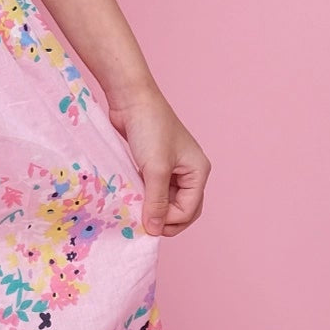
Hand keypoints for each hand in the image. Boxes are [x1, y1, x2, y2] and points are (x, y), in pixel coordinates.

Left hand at [107, 87, 210, 237]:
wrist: (131, 99)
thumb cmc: (149, 129)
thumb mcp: (155, 169)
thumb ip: (156, 201)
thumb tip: (154, 230)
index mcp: (198, 171)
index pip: (190, 209)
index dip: (169, 220)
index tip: (147, 221)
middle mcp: (188, 171)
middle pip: (182, 208)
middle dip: (165, 219)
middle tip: (144, 225)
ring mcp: (171, 167)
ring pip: (166, 200)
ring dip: (153, 208)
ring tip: (136, 212)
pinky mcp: (154, 163)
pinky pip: (153, 188)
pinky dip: (145, 196)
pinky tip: (132, 199)